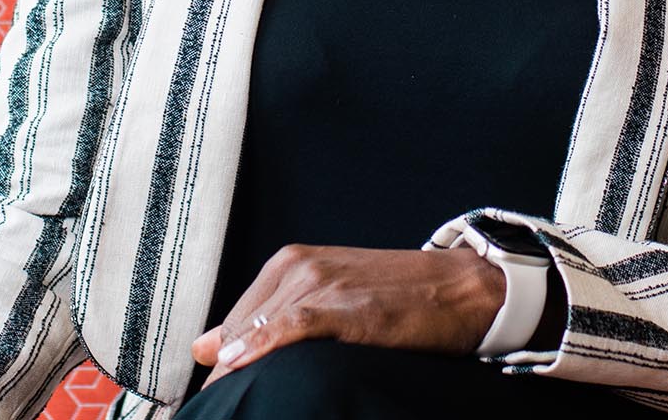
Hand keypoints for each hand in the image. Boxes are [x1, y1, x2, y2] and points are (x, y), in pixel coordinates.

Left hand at [189, 243, 503, 388]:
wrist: (462, 287)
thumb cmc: (397, 296)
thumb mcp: (326, 294)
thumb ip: (266, 317)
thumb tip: (205, 348)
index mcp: (289, 263)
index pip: (232, 323)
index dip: (220, 364)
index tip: (217, 397)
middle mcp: (299, 268)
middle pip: (238, 332)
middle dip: (226, 374)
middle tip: (225, 409)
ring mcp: (323, 285)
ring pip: (258, 331)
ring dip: (238, 372)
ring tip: (232, 407)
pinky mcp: (348, 307)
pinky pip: (293, 327)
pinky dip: (263, 344)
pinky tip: (238, 364)